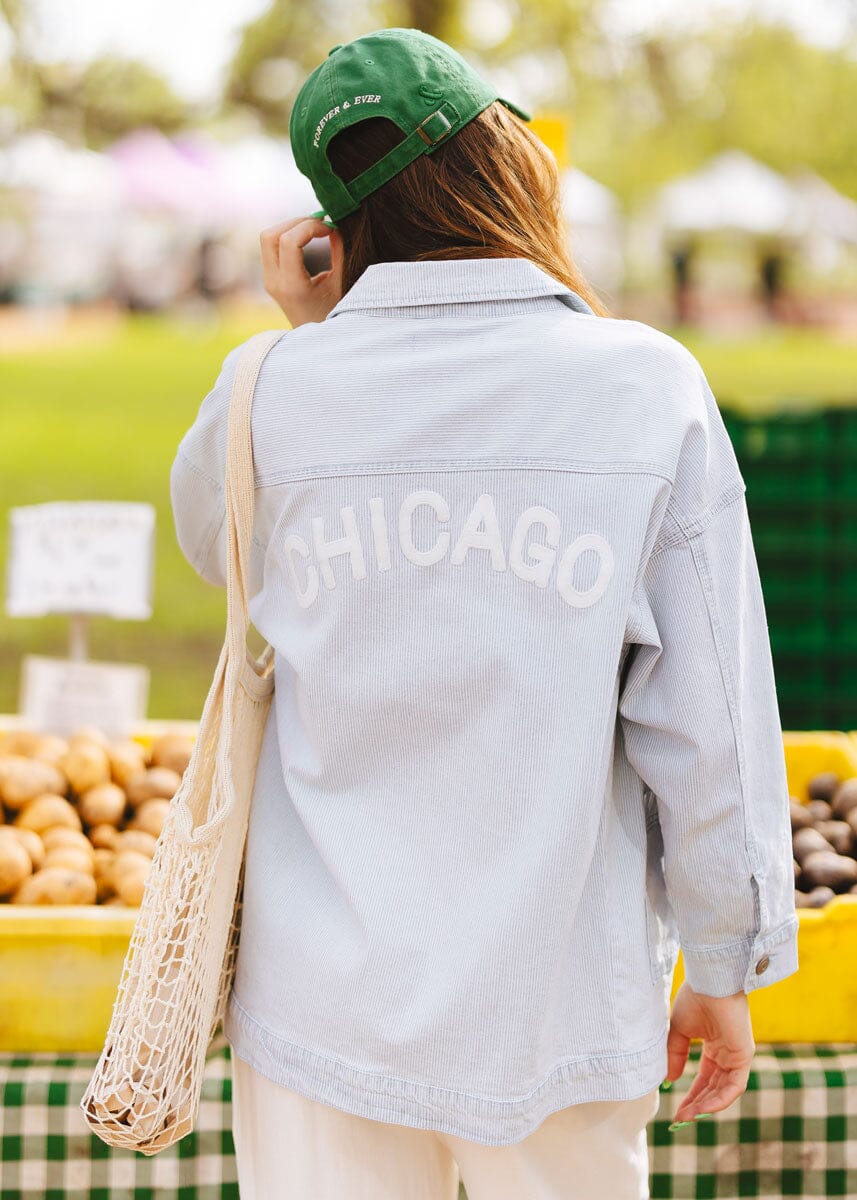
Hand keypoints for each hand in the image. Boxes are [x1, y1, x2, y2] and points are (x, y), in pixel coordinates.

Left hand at [260, 216, 343, 327]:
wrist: (317, 343)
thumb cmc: (335, 315)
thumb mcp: (341, 283)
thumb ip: (339, 251)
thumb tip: (334, 224)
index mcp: (292, 287)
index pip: (289, 241)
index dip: (310, 226)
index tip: (330, 228)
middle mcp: (275, 282)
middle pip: (270, 235)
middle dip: (297, 222)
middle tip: (321, 224)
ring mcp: (270, 280)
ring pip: (268, 238)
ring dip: (291, 227)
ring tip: (315, 231)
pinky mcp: (270, 278)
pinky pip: (272, 246)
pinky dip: (289, 236)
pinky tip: (308, 240)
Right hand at [665, 981, 754, 1123]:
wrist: (710, 981)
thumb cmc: (695, 998)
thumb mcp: (679, 1030)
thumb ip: (675, 1054)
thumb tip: (670, 1080)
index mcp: (715, 1046)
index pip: (705, 1078)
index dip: (691, 1094)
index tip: (677, 1110)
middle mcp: (728, 1053)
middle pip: (713, 1087)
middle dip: (697, 1104)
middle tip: (680, 1120)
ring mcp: (738, 1055)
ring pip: (724, 1090)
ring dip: (706, 1105)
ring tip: (688, 1116)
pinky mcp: (744, 1055)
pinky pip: (734, 1086)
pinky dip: (720, 1099)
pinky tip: (704, 1107)